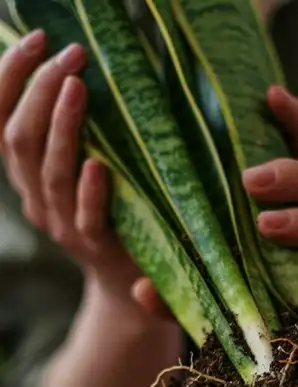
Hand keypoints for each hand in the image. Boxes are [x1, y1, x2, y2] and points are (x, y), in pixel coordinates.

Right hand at [0, 31, 161, 315]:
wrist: (126, 278)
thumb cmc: (110, 215)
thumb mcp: (82, 173)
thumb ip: (75, 139)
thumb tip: (79, 77)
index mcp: (27, 177)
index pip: (0, 122)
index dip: (9, 78)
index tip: (36, 39)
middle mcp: (36, 198)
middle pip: (21, 141)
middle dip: (38, 92)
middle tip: (70, 56)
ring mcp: (62, 224)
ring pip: (50, 173)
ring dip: (61, 127)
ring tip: (77, 87)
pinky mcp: (94, 244)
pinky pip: (86, 217)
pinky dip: (90, 190)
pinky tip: (98, 164)